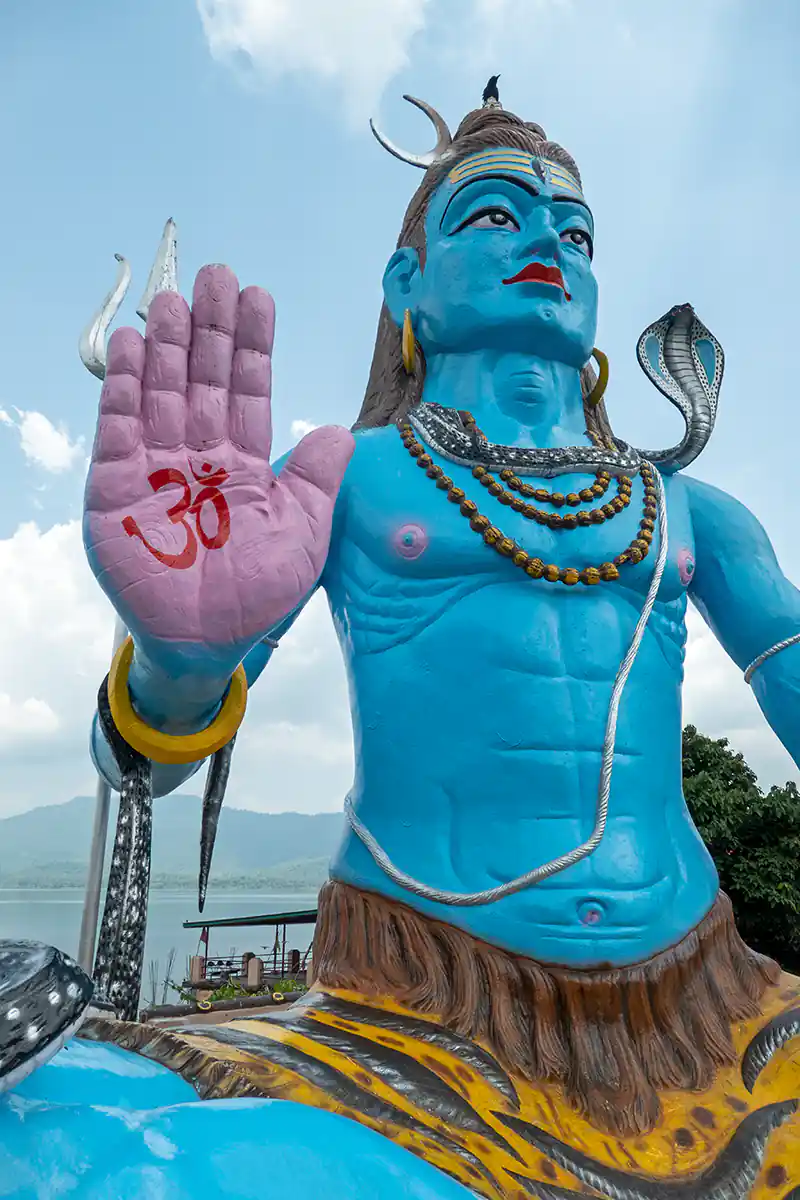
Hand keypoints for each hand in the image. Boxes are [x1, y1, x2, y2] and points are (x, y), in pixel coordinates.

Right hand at [84, 264, 353, 677]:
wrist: (205, 643)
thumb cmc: (257, 594)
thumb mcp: (303, 534)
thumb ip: (317, 480)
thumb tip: (340, 429)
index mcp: (244, 465)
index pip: (248, 393)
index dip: (253, 347)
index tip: (259, 298)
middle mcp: (199, 458)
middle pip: (204, 382)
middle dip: (210, 331)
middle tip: (216, 276)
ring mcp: (154, 470)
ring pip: (162, 395)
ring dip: (168, 348)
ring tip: (176, 300)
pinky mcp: (112, 489)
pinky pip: (119, 431)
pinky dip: (124, 390)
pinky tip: (135, 349)